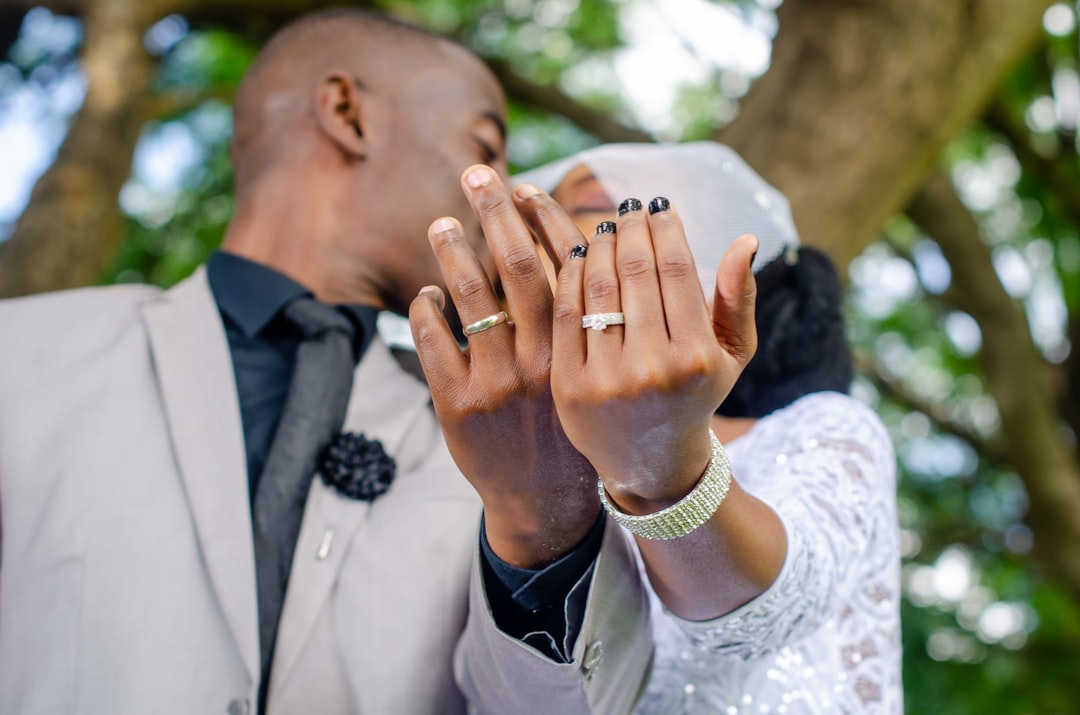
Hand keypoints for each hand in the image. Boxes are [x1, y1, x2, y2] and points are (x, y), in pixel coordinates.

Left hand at [408, 166, 598, 567]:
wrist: (549, 502)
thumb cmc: (573, 426)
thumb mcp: (592, 374)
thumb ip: (583, 315)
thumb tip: (570, 247)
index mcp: (579, 347)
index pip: (561, 263)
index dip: (541, 217)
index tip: (524, 185)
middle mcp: (540, 360)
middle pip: (514, 266)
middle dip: (494, 211)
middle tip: (477, 173)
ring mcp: (496, 383)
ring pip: (468, 299)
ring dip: (452, 252)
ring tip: (441, 222)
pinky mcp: (458, 406)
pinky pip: (432, 342)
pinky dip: (425, 310)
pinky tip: (427, 294)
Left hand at [523, 193, 758, 514]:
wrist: (651, 464)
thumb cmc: (695, 398)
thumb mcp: (731, 356)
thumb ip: (738, 298)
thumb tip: (745, 239)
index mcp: (696, 357)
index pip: (676, 270)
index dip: (665, 229)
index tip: (657, 206)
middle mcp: (653, 368)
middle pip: (636, 272)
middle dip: (630, 230)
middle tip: (626, 209)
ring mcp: (607, 379)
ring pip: (598, 287)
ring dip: (598, 246)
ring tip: (603, 229)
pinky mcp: (569, 387)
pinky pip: (566, 314)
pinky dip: (569, 277)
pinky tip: (575, 256)